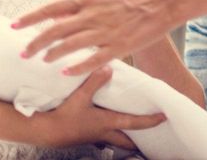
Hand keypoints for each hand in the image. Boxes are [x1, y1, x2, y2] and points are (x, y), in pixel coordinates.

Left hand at [14, 0, 179, 73]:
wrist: (165, 0)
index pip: (51, 8)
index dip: (31, 17)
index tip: (14, 25)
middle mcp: (92, 15)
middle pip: (55, 30)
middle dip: (35, 42)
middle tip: (22, 52)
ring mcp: (105, 32)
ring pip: (70, 46)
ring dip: (52, 55)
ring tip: (42, 61)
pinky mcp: (118, 46)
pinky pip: (93, 60)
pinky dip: (77, 67)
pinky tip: (66, 73)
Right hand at [36, 66, 164, 147]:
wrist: (42, 132)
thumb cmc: (62, 117)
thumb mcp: (79, 97)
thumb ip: (94, 81)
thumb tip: (108, 67)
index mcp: (107, 123)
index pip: (135, 123)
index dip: (151, 120)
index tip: (164, 117)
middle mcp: (103, 133)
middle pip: (127, 139)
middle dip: (139, 138)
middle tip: (150, 133)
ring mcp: (93, 137)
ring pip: (115, 139)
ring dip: (124, 136)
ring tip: (132, 130)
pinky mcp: (83, 136)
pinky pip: (102, 136)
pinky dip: (109, 132)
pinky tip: (106, 126)